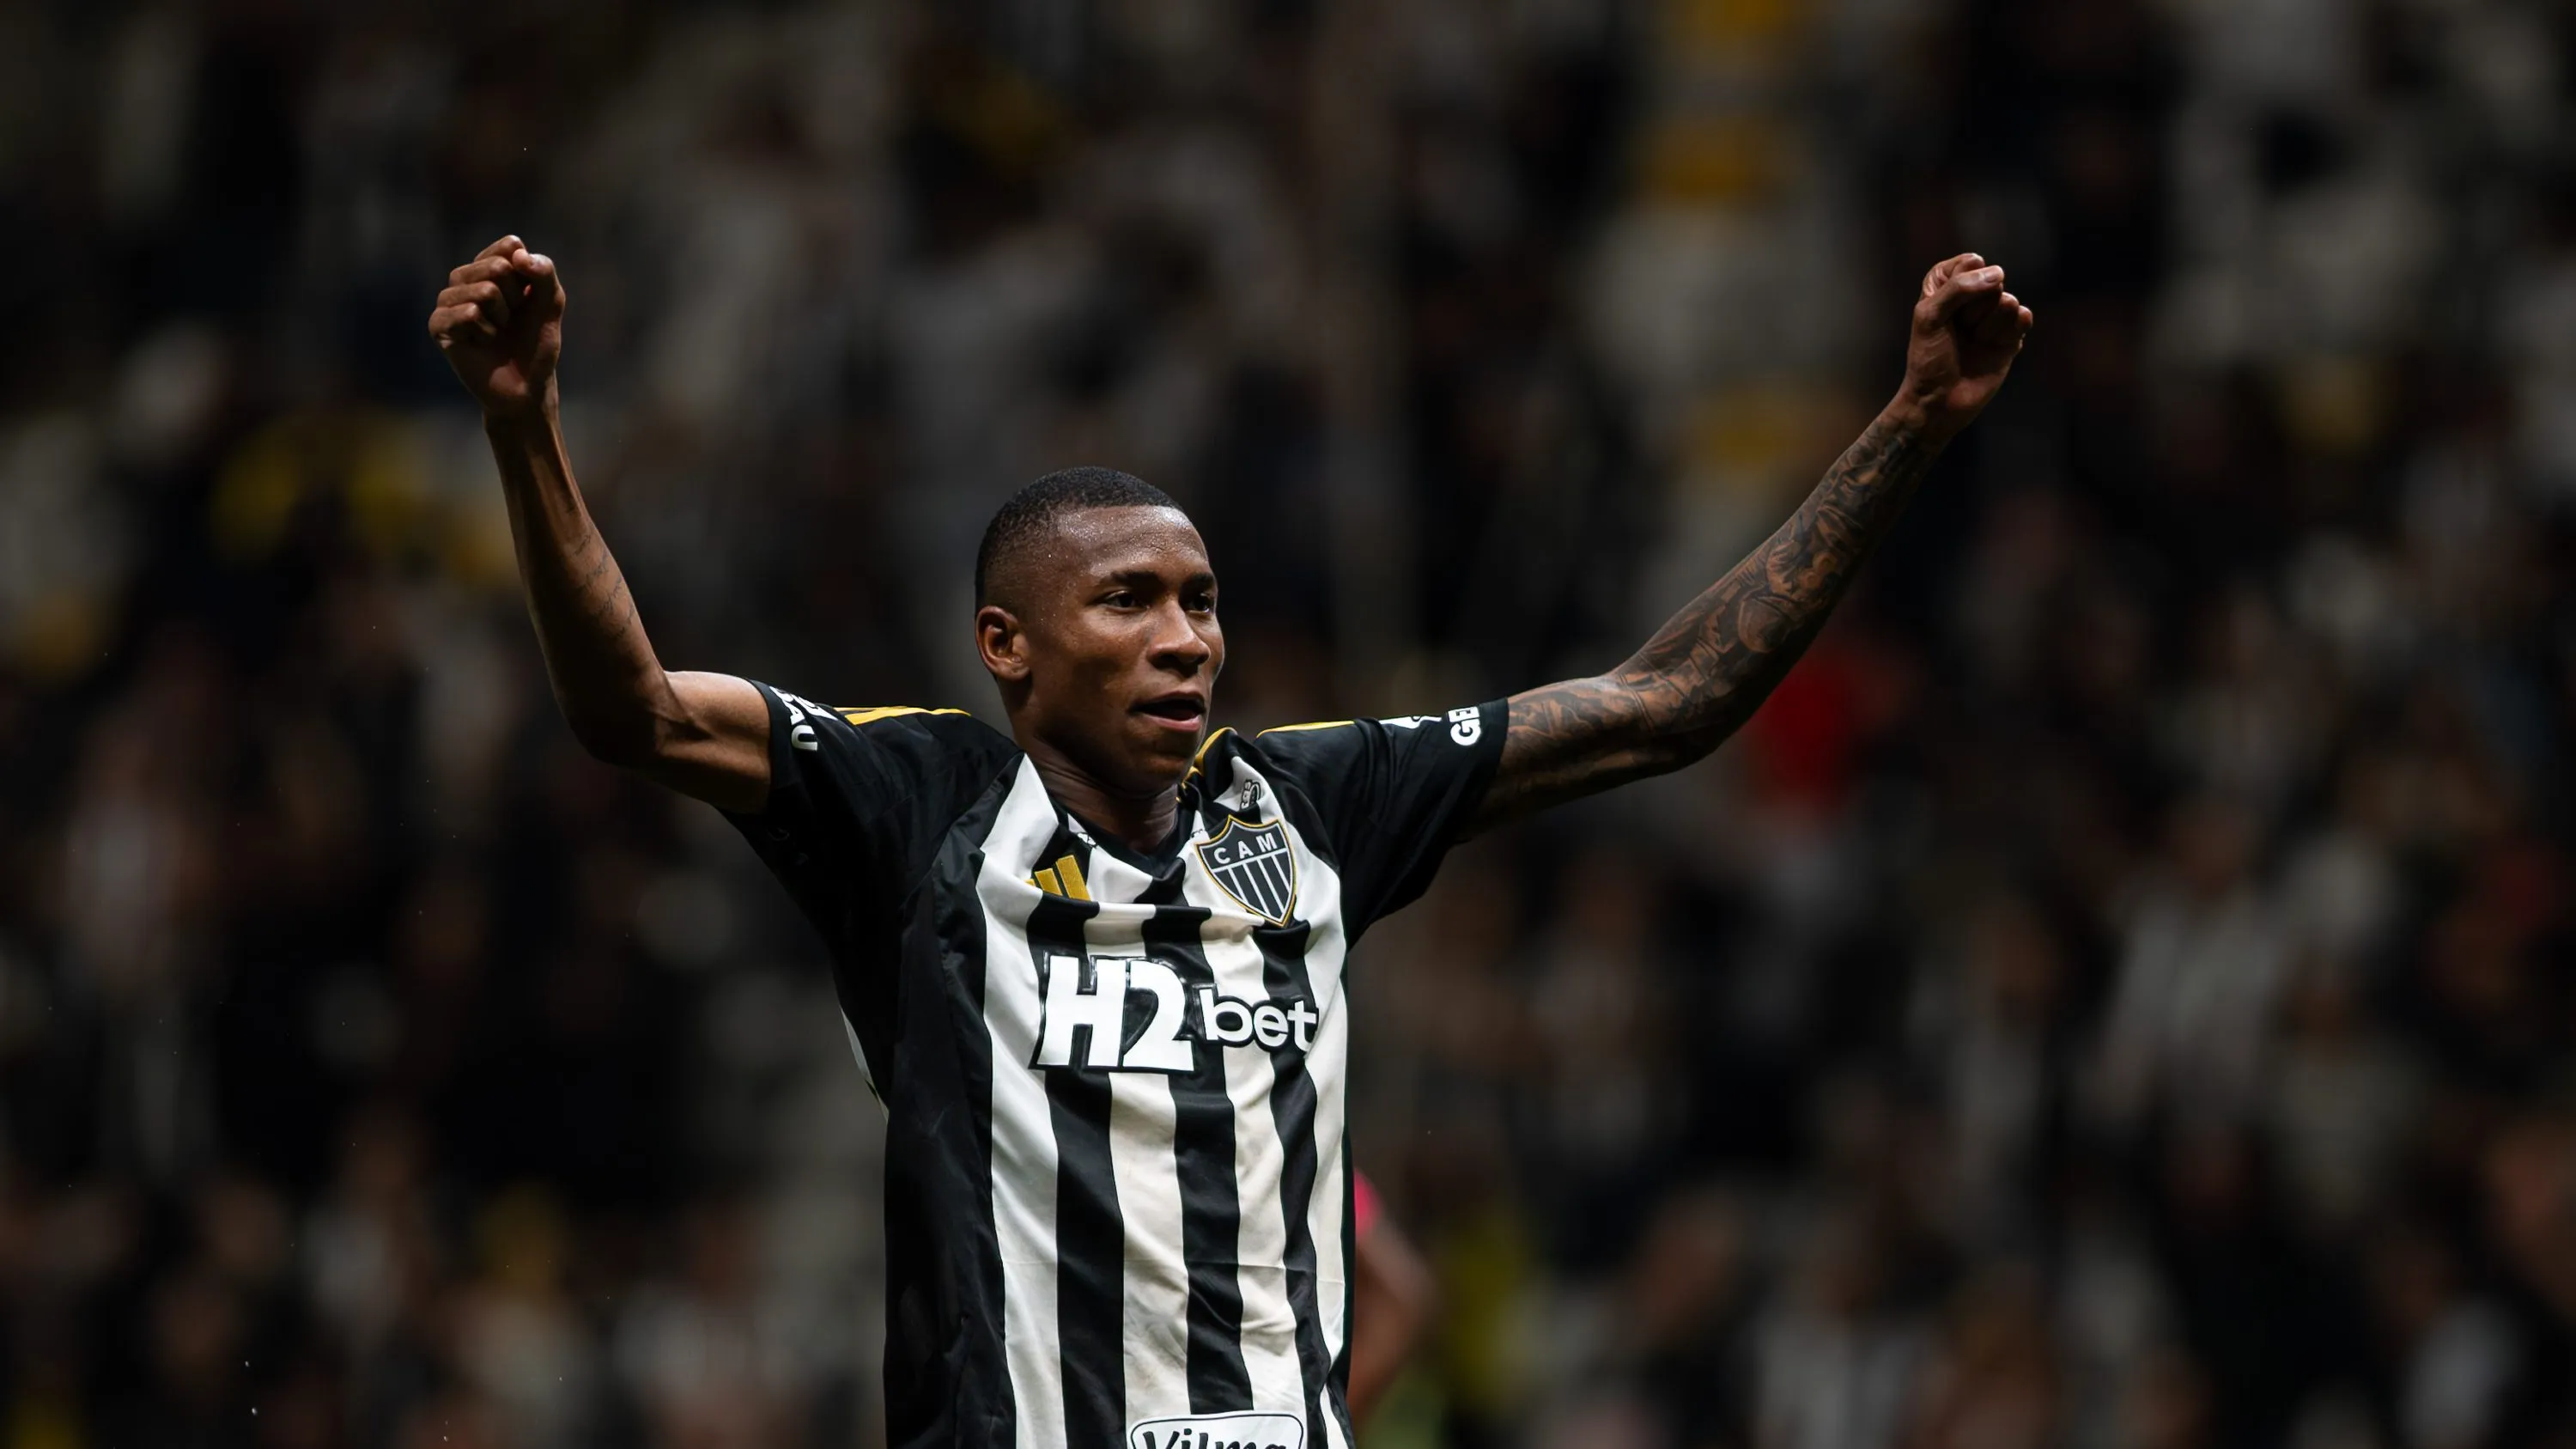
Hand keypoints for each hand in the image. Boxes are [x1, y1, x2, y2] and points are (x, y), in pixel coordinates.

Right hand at [429, 235, 565, 420]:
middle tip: (512, 321)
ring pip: (483, 290)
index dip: (528, 277)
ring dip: (501, 318)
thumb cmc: (536, 344)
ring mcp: (448, 300)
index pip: (510, 246)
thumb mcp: (551, 305)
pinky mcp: (438, 324)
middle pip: (497, 267)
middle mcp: (466, 278)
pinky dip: (486, 332)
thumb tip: (518, 254)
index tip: (528, 300)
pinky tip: (482, 343)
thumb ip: (544, 273)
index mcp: (491, 266)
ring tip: (497, 332)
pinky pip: (468, 313)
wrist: (525, 386)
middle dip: (516, 299)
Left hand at [1894, 253, 2033, 436]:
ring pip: (2009, 301)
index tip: (1945, 310)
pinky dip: (2010, 332)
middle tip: (1960, 332)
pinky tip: (1994, 346)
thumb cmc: (1929, 358)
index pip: (1970, 262)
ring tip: (1975, 342)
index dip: (1961, 285)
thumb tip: (1999, 275)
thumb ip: (1959, 287)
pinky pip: (2024, 317)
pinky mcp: (2011, 335)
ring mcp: (1993, 316)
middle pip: (1993, 281)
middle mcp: (1972, 297)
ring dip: (1990, 326)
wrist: (1940, 401)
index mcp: (1947, 285)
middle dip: (1975, 310)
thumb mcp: (1929, 316)